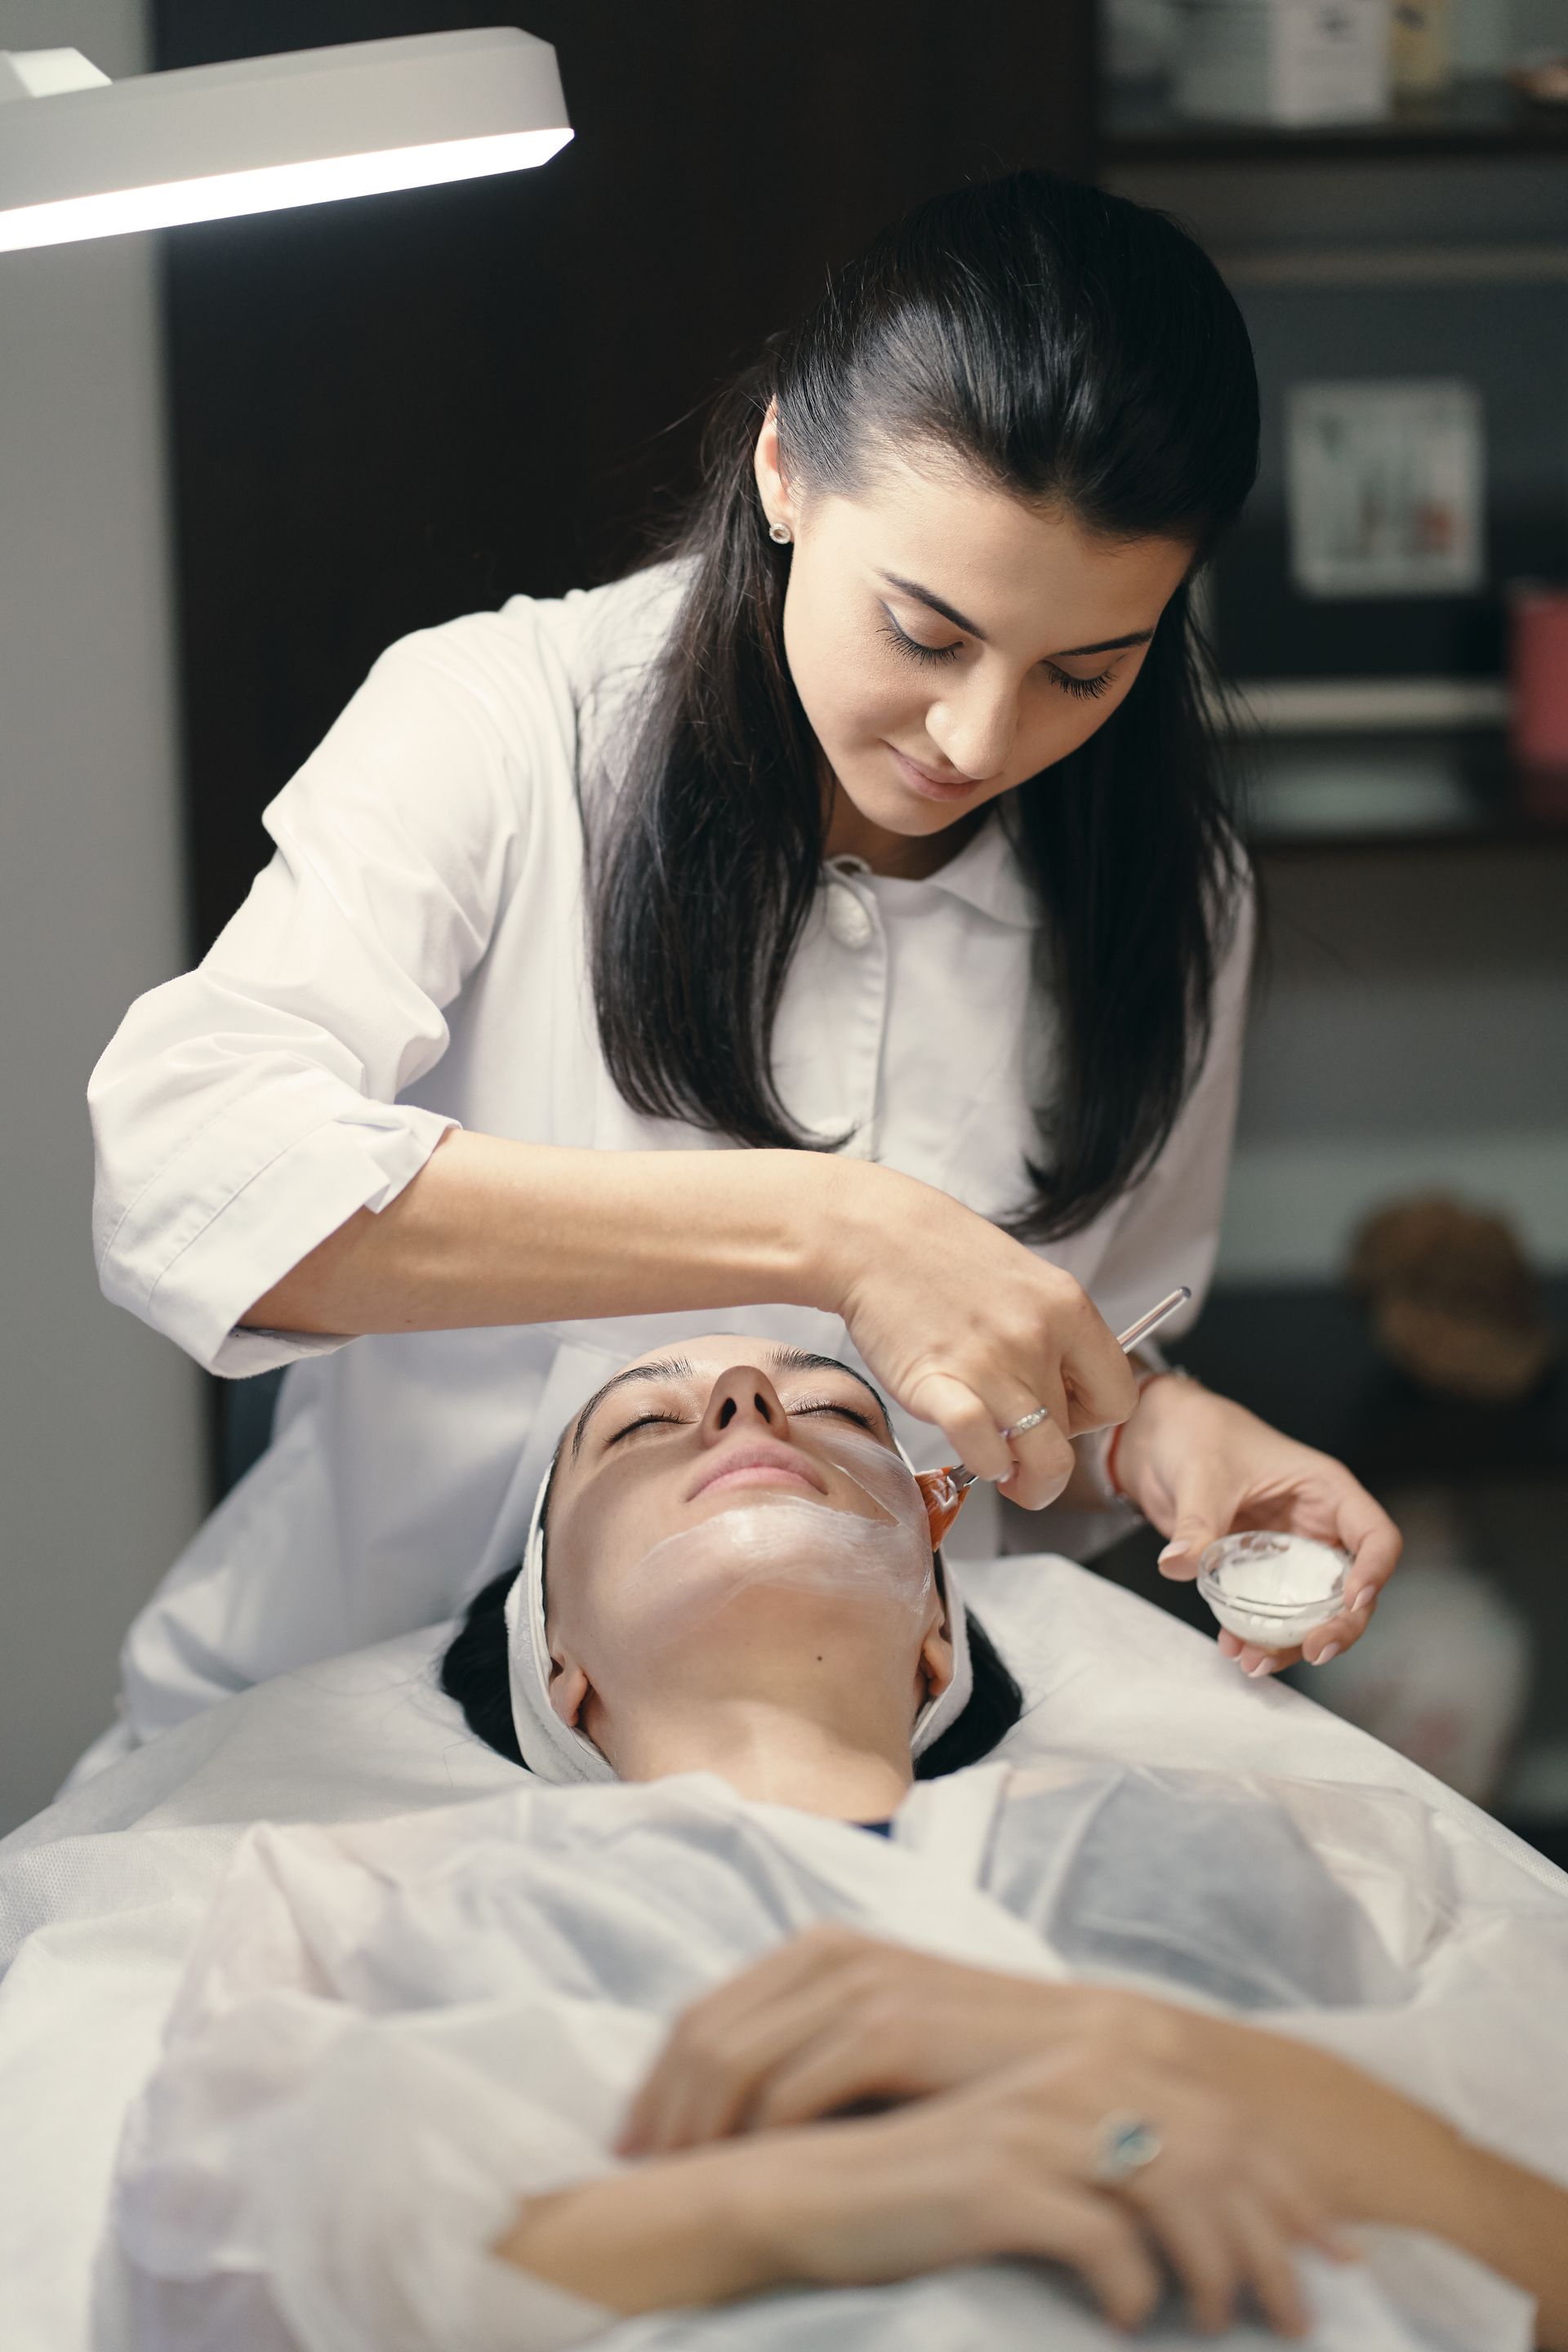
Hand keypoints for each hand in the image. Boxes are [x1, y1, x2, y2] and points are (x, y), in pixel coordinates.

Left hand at [621, 1925, 1185, 2155]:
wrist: (1088, 2060)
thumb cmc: (978, 2066)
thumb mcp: (883, 2041)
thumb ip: (812, 2052)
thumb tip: (726, 2112)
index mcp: (819, 1951)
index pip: (703, 2013)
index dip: (656, 2082)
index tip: (628, 2147)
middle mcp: (830, 1955)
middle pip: (703, 2032)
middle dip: (659, 2108)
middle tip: (630, 2176)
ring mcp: (862, 1985)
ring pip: (734, 2055)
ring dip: (693, 2125)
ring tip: (674, 2185)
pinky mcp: (893, 2026)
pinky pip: (795, 2083)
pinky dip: (756, 2132)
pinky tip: (746, 2175)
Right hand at [748, 2036, 1345, 2337]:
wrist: (804, 2193)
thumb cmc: (917, 2188)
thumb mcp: (1022, 2158)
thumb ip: (1098, 2160)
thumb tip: (1192, 2219)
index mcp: (1080, 2062)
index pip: (1220, 2115)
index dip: (1288, 2185)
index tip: (1337, 2252)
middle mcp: (1066, 2078)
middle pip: (1216, 2151)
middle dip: (1276, 2238)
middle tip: (1306, 2315)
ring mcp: (1032, 2125)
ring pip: (1175, 2191)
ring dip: (1218, 2268)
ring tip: (1225, 2323)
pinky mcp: (997, 2183)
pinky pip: (1104, 2240)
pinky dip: (1135, 2290)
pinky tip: (1130, 2322)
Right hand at [818, 1161, 1137, 1509]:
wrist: (872, 1236)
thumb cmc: (940, 1255)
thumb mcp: (1023, 1280)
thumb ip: (1051, 1332)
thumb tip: (1062, 1389)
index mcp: (1067, 1309)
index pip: (1120, 1397)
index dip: (1090, 1416)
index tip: (1061, 1412)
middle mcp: (1037, 1338)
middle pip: (1074, 1433)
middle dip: (1045, 1443)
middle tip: (1017, 1436)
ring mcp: (990, 1365)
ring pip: (1043, 1460)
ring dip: (1023, 1476)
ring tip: (1001, 1466)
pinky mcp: (940, 1386)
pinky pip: (984, 1452)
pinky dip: (982, 1465)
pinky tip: (969, 1450)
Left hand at [1113, 1377, 1401, 1673]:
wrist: (1160, 1439)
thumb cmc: (1198, 1433)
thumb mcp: (1201, 1473)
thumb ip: (1197, 1522)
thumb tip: (1180, 1564)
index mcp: (1325, 1491)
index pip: (1375, 1535)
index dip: (1374, 1571)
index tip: (1351, 1601)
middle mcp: (1317, 1527)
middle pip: (1353, 1586)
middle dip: (1339, 1625)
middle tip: (1311, 1651)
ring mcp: (1290, 1554)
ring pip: (1314, 1610)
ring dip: (1291, 1641)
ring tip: (1254, 1661)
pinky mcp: (1259, 1574)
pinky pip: (1271, 1613)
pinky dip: (1258, 1635)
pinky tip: (1233, 1647)